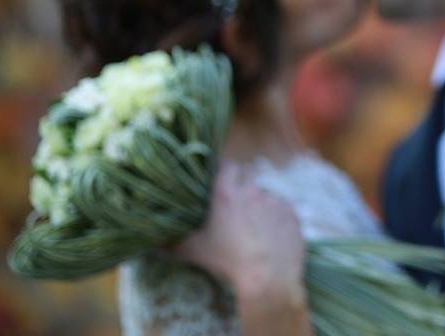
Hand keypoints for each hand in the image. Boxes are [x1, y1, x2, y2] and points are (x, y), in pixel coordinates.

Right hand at [173, 162, 306, 305]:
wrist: (269, 278)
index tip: (222, 182)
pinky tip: (270, 235)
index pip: (228, 166)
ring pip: (265, 194)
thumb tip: (152, 245)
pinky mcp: (292, 213)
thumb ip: (172, 244)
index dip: (225, 172)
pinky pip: (282, 209)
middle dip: (242, 186)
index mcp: (227, 194)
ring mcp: (275, 201)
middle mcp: (253, 191)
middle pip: (248, 176)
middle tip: (235, 205)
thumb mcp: (195, 251)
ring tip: (253, 227)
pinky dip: (276, 218)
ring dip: (259, 205)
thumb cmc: (228, 262)